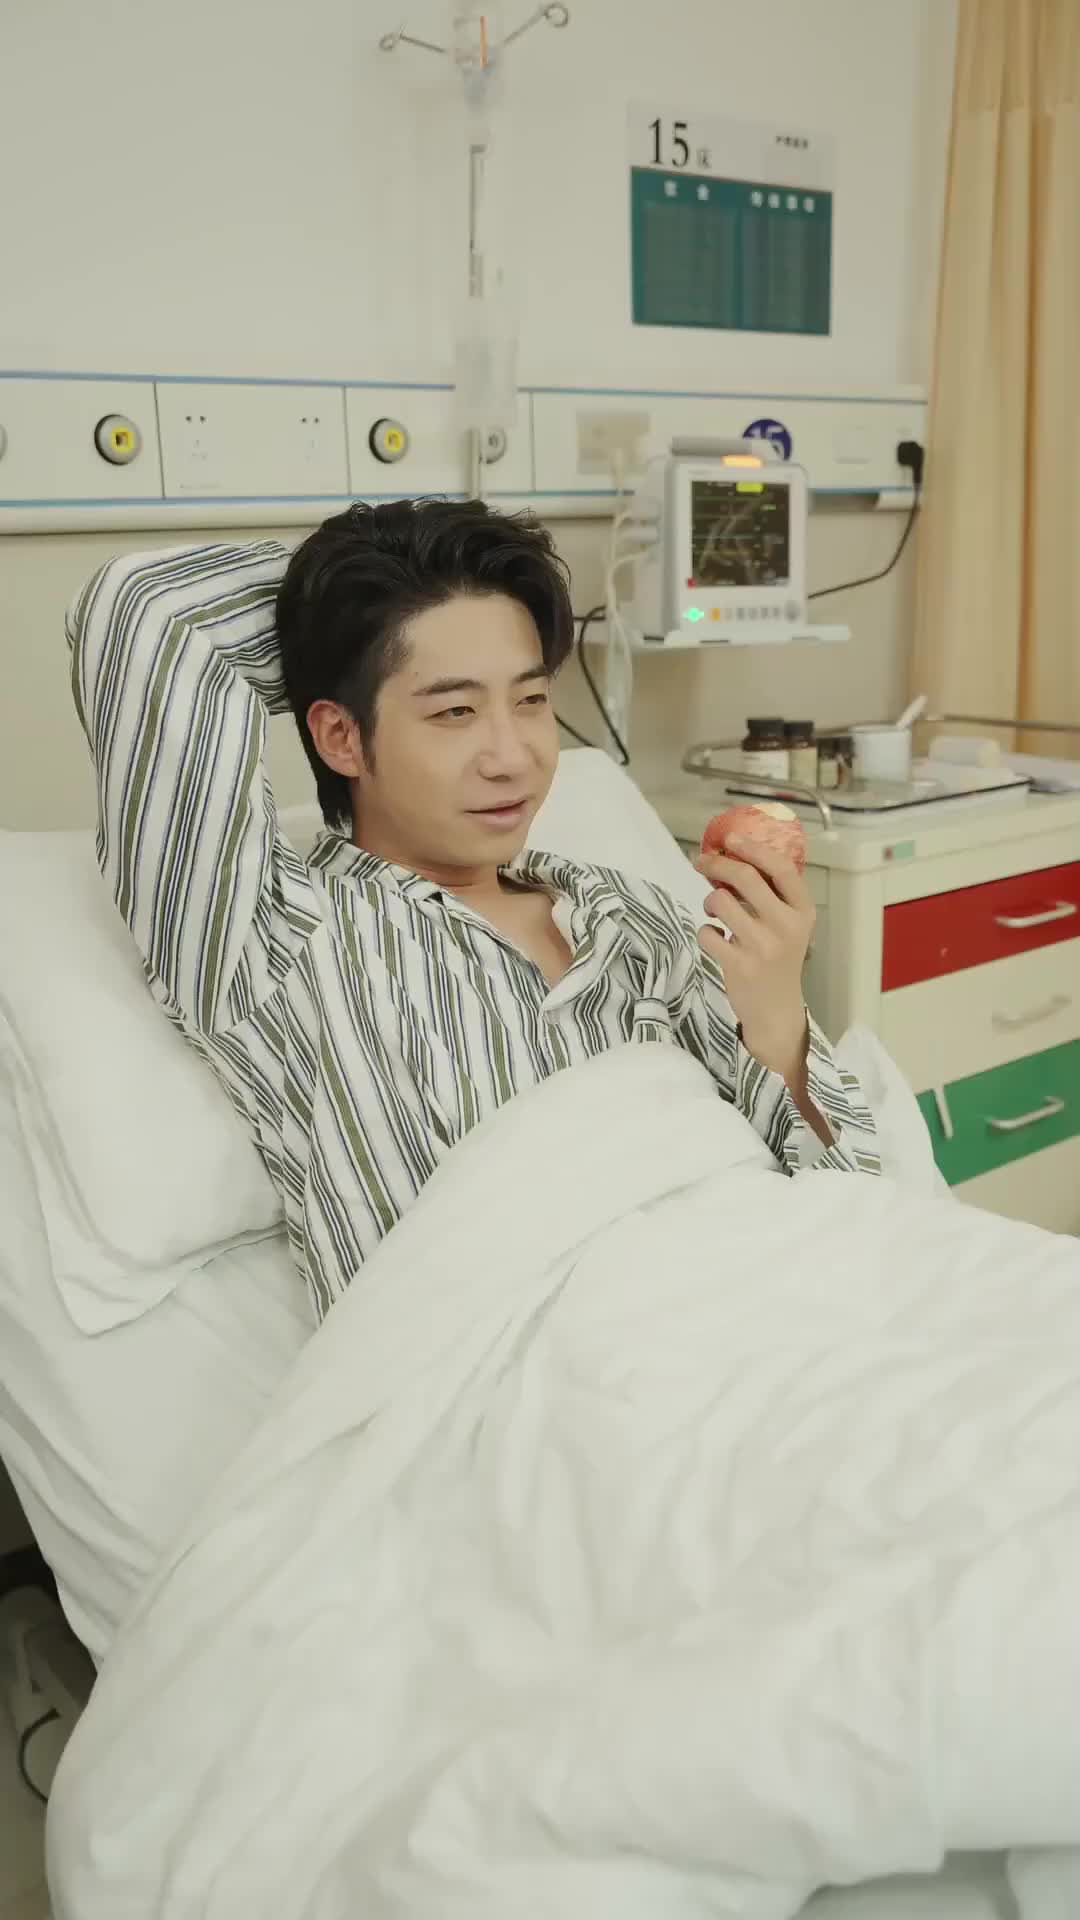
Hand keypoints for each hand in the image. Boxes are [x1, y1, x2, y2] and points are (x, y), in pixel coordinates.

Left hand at [694, 833, 815, 1078]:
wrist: (776, 1010)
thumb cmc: (778, 959)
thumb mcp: (789, 925)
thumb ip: (771, 895)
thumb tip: (732, 856)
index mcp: (803, 912)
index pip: (781, 868)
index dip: (753, 848)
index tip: (731, 838)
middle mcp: (786, 927)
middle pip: (745, 877)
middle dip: (717, 864)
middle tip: (701, 861)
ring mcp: (762, 947)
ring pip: (719, 901)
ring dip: (709, 901)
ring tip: (714, 911)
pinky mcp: (738, 965)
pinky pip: (706, 933)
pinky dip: (705, 933)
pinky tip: (716, 941)